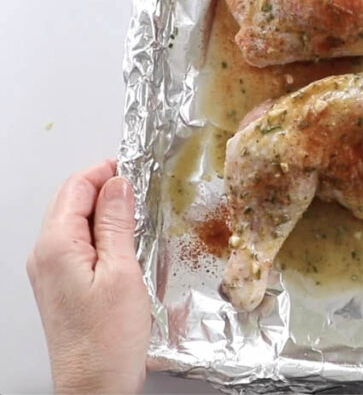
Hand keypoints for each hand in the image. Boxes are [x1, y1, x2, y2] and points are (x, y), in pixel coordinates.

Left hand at [26, 160, 149, 393]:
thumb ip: (116, 223)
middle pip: (71, 202)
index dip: (105, 171)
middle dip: (105, 188)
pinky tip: (125, 243)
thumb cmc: (108, 339)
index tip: (135, 166)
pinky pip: (76, 246)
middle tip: (142, 187)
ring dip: (104, 212)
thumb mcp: (123, 271)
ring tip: (139, 215)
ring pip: (74, 223)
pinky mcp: (60, 286)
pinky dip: (100, 235)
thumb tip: (117, 185)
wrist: (94, 386)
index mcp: (55, 246)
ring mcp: (48, 272)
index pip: (76, 187)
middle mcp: (43, 255)